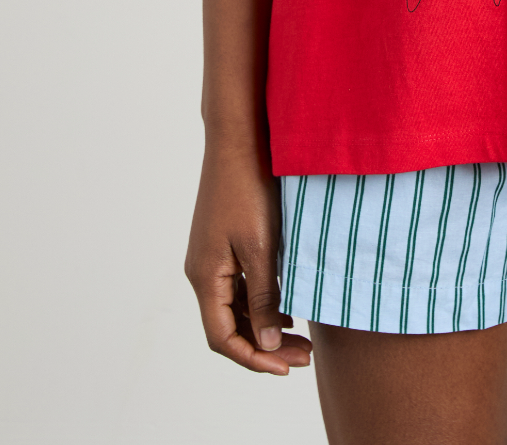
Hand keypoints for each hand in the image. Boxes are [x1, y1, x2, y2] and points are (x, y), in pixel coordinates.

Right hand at [184, 142, 313, 373]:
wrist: (240, 139)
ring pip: (236, 306)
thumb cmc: (250, 189)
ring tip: (302, 336)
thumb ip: (264, 296)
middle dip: (265, 345)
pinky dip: (263, 300)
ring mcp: (211, 257)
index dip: (254, 358)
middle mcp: (202, 272)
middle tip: (304, 355)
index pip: (223, 338)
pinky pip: (240, 285)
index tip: (287, 367)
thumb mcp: (261, 247)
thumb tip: (266, 341)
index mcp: (205, 277)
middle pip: (230, 326)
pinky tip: (290, 303)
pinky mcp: (223, 243)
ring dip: (266, 324)